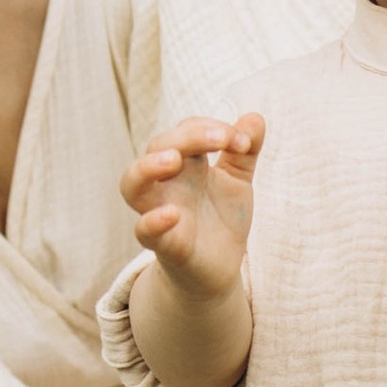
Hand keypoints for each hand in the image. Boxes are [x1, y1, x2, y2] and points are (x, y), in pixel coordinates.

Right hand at [122, 111, 263, 302]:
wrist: (220, 268)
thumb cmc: (221, 219)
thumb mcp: (238, 181)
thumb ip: (245, 151)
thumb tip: (254, 117)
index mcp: (185, 164)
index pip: (186, 129)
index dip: (212, 127)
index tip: (243, 142)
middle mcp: (166, 183)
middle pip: (159, 146)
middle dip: (189, 136)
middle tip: (221, 138)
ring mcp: (159, 211)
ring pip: (132, 184)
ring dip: (148, 167)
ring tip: (172, 160)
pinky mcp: (163, 244)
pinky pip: (144, 231)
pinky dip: (152, 222)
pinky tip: (171, 214)